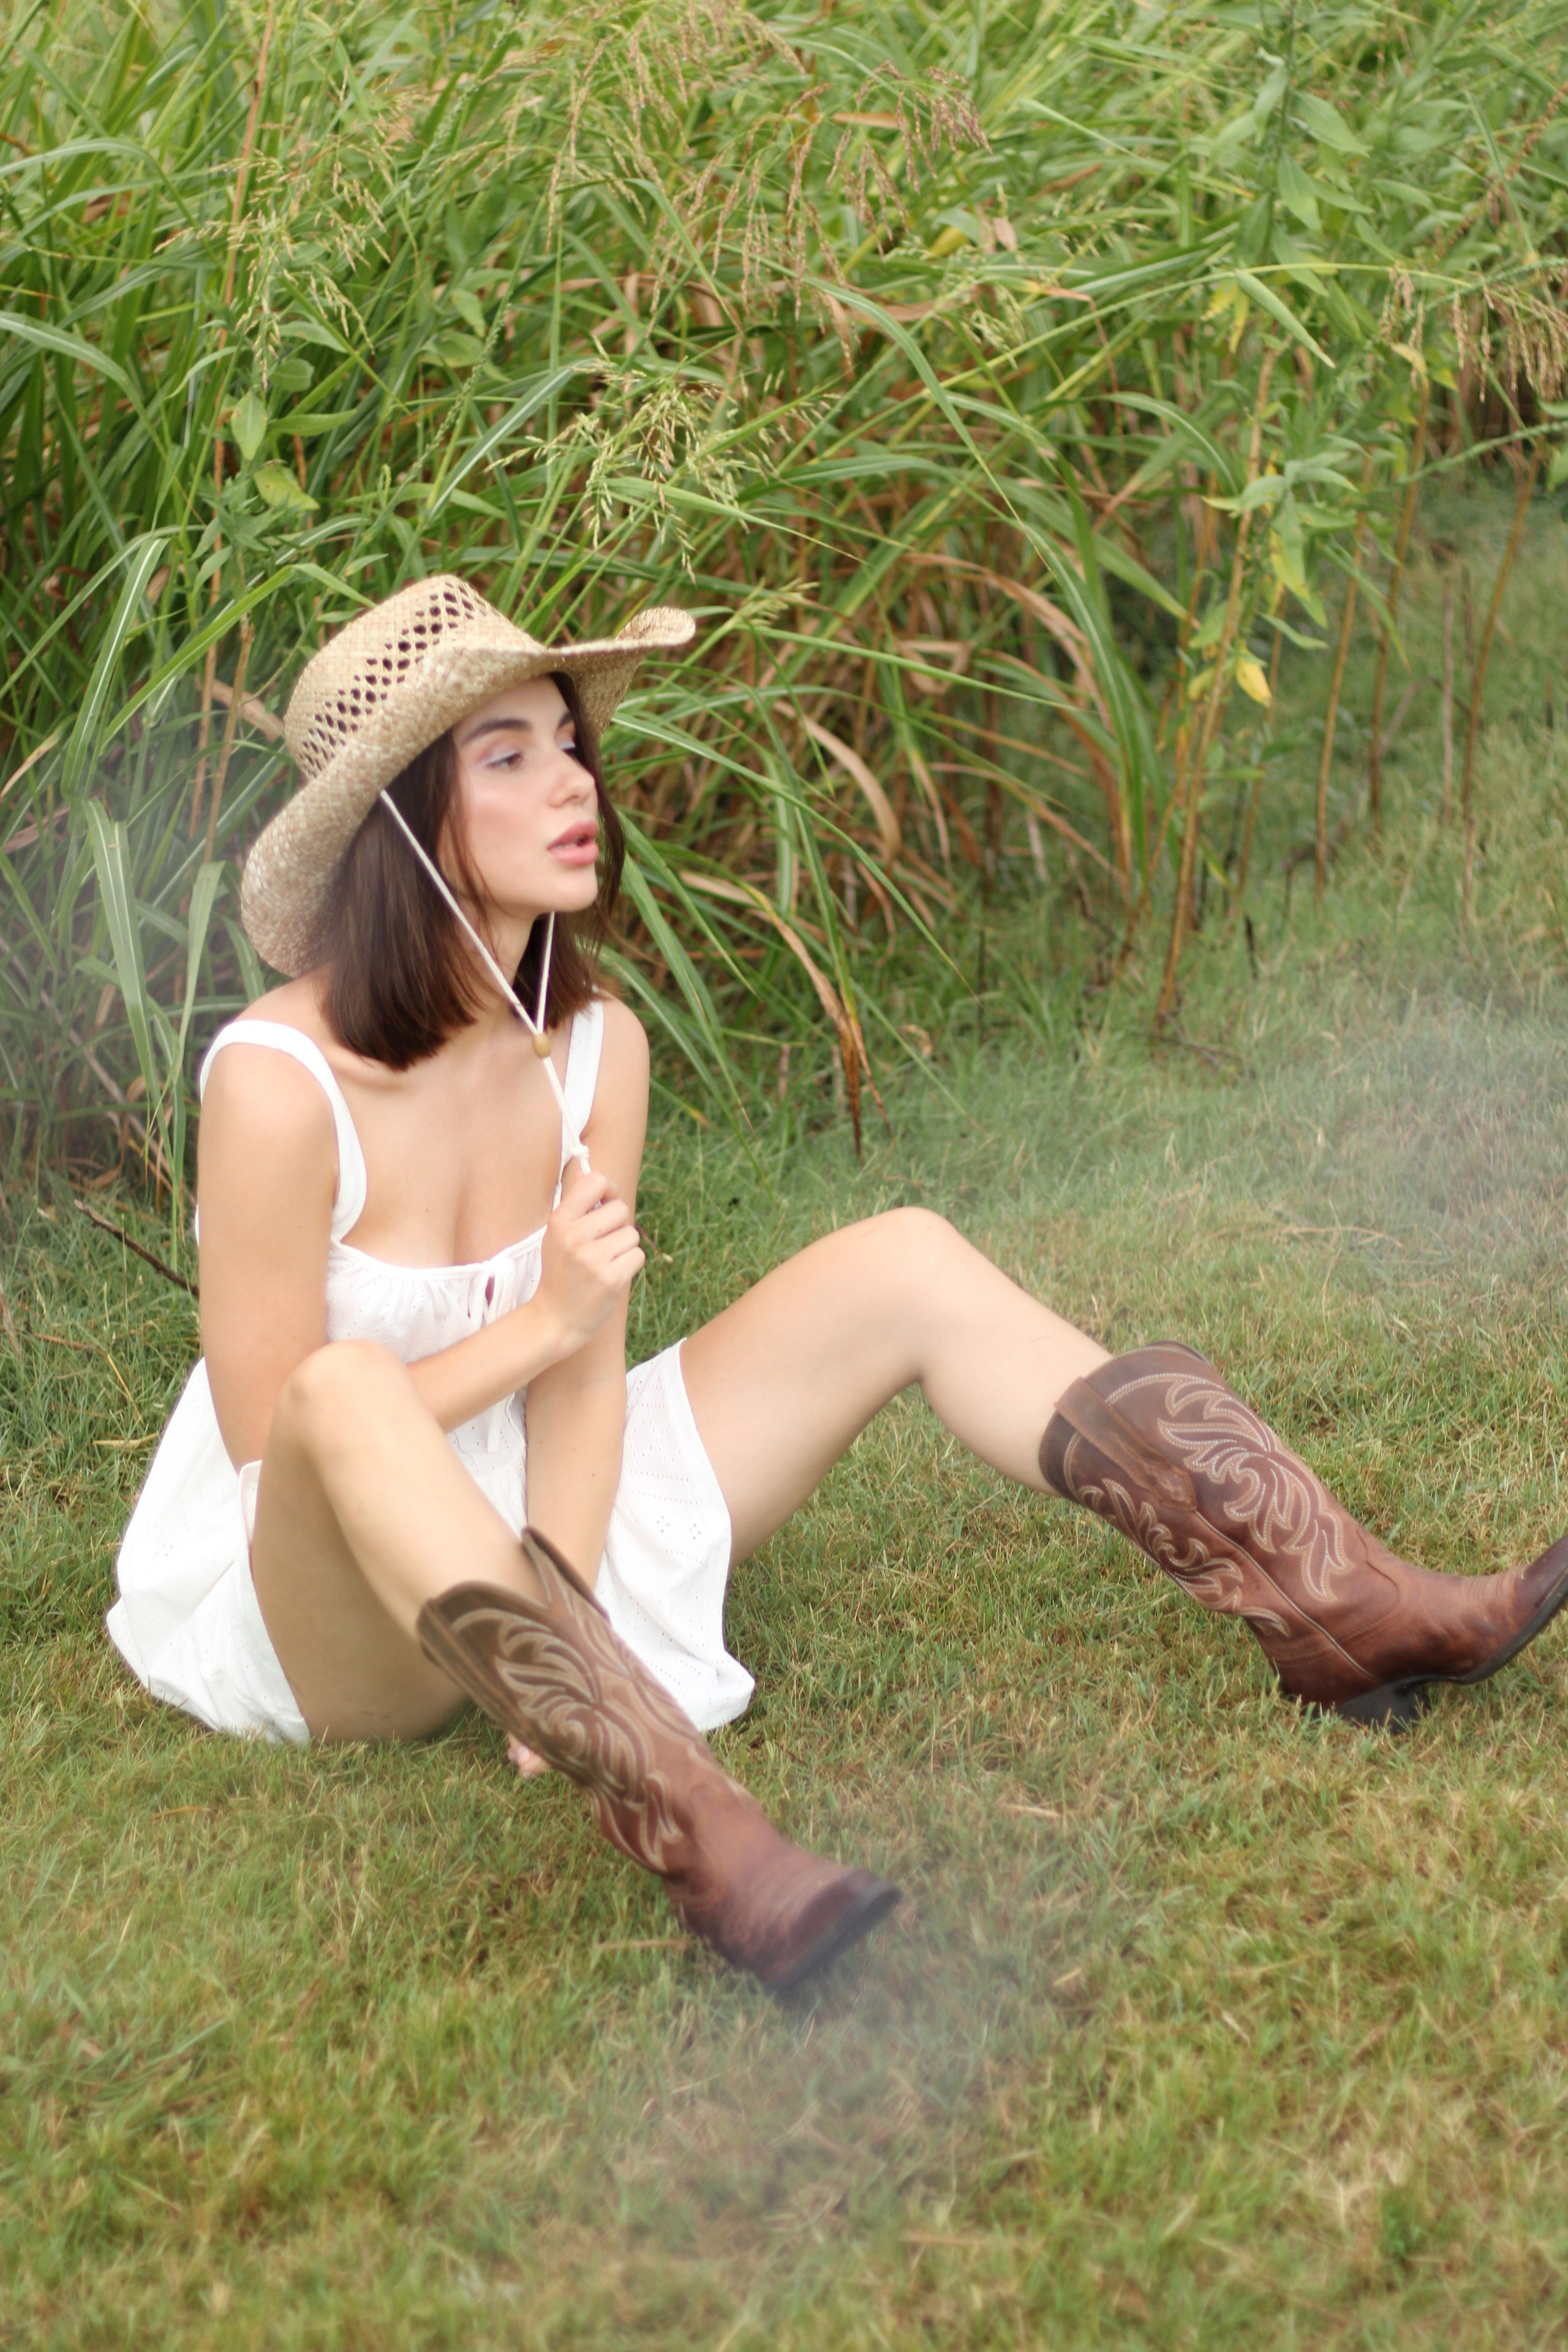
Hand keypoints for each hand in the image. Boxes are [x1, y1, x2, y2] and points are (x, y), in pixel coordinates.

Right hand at [536, 1163, 644, 1349]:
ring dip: (624, 1248)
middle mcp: (574, 1237)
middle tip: (601, 1244)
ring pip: (632, 1235)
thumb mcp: (556, 1236)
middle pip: (621, 1209)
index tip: (606, 1202)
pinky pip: (638, 1256)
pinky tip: (611, 1275)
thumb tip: (588, 1172)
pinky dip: (629, 1265)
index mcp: (559, 1221)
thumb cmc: (560, 1273)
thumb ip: (575, 1206)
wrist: (554, 1319)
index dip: (609, 1189)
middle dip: (618, 1225)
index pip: (595, 1181)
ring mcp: (593, 1259)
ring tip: (604, 1262)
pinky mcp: (611, 1279)